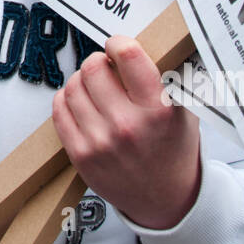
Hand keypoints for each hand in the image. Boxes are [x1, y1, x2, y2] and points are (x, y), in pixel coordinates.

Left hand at [52, 34, 200, 229]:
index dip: (118, 44)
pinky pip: (59, 109)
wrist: (166, 200)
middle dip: (98, 62)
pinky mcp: (80, 155)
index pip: (127, 55)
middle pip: (93, 67)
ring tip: (96, 89)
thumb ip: (167, 77)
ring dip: (82, 81)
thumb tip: (143, 43)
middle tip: (107, 70)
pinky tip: (83, 104)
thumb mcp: (184, 110)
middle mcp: (127, 125)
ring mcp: (100, 142)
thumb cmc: (174, 150)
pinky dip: (67, 100)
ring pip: (72, 86)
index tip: (118, 47)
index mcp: (159, 109)